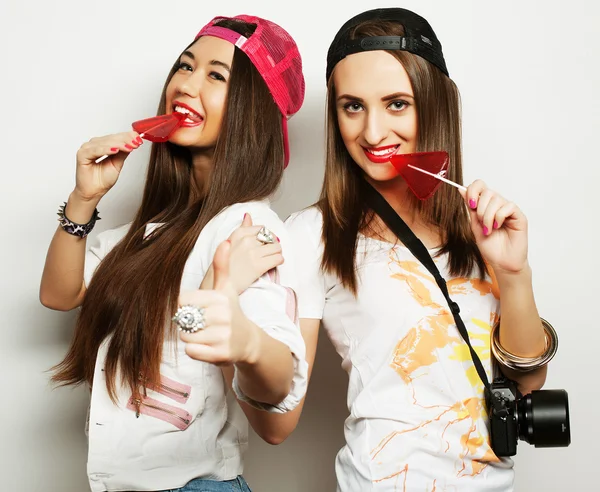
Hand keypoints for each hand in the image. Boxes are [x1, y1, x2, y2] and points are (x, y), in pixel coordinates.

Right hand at [74, 131, 142, 200]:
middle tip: (137, 142)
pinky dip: (106, 150)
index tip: (139, 139)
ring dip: (118, 144)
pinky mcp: (82, 155)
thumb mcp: (117, 164)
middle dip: (126, 140)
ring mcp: (87, 149)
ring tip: (129, 147)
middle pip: (111, 139)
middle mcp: (94, 145)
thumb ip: (123, 153)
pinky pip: (95, 150)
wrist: (93, 192)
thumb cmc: (102, 180)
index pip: (116, 137)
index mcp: (102, 145)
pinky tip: (115, 150)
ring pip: (105, 143)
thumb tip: (132, 142)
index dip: (128, 137)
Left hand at [179, 240, 258, 364]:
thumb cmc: (231, 311)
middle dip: (189, 323)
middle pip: (183, 319)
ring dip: (192, 338)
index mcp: (220, 298)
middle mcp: (222, 316)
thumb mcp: (227, 288)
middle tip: (204, 324)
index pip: (182, 300)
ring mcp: (222, 336)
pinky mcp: (220, 354)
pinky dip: (196, 351)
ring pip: (186, 336)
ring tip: (207, 334)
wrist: (248, 340)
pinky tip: (208, 346)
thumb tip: (225, 241)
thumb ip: (222, 266)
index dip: (186, 306)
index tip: (199, 308)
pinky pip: (191, 351)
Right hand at [202, 213, 283, 293]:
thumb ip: (242, 228)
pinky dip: (279, 261)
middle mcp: (246, 241)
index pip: (262, 228)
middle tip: (269, 252)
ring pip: (277, 247)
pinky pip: (278, 258)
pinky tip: (274, 264)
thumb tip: (248, 215)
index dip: (266, 236)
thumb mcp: (229, 242)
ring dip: (277, 252)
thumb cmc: (224, 264)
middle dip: (272, 244)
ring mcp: (253, 253)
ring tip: (272, 257)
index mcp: (238, 233)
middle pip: (271, 237)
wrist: (220, 284)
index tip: (265, 243)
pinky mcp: (259, 266)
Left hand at [464, 180, 528, 274]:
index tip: (470, 204)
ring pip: (496, 199)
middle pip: (487, 191)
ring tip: (489, 230)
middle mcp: (498, 205)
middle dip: (480, 209)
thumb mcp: (475, 226)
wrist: (501, 262)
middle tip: (482, 224)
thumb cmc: (490, 247)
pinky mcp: (519, 216)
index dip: (473, 190)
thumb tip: (461, 189)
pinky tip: (498, 227)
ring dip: (488, 216)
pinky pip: (507, 207)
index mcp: (486, 206)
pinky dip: (499, 217)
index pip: (480, 186)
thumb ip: (470, 208)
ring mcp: (509, 210)